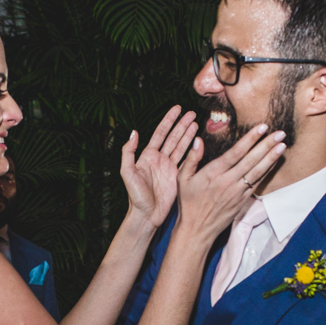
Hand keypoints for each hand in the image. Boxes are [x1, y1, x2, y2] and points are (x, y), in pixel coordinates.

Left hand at [120, 106, 198, 227]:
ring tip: (196, 123)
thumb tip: (133, 132)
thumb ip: (128, 152)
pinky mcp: (177, 177)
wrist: (146, 215)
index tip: (177, 109)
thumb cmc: (135, 196)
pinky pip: (186, 161)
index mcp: (147, 156)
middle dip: (182, 125)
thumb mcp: (127, 173)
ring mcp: (169, 168)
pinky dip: (192, 151)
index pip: (160, 133)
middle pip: (173, 137)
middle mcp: (159, 160)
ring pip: (181, 146)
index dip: (169, 120)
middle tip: (192, 113)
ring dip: (188, 135)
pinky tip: (198, 142)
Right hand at [174, 124, 285, 242]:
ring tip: (283, 145)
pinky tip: (274, 161)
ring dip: (271, 157)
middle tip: (280, 133)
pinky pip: (257, 183)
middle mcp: (228, 181)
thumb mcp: (183, 179)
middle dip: (266, 145)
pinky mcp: (243, 201)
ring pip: (258, 172)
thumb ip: (191, 158)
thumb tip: (198, 140)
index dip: (250, 139)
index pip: (235, 153)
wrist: (197, 230)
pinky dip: (267, 171)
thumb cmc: (188, 203)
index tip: (262, 128)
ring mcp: (237, 192)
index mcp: (213, 173)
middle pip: (251, 160)